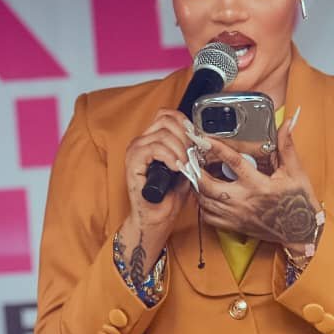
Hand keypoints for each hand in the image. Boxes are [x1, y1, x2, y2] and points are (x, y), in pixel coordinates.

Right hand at [121, 109, 194, 275]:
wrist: (157, 218)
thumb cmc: (168, 197)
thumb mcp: (185, 167)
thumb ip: (188, 150)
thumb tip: (200, 138)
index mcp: (152, 139)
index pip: (168, 115)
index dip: (185, 123)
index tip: (195, 140)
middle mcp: (141, 141)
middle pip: (166, 120)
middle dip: (185, 137)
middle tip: (190, 156)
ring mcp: (135, 150)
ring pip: (163, 134)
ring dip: (180, 150)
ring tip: (184, 166)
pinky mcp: (133, 162)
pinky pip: (154, 148)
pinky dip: (169, 156)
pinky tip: (175, 168)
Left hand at [195, 117, 321, 251]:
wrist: (300, 231)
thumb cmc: (298, 201)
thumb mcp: (295, 172)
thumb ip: (286, 147)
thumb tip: (288, 123)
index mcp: (259, 185)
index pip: (233, 162)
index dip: (217, 148)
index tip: (204, 138)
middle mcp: (244, 201)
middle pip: (209, 185)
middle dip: (196, 171)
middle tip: (190, 159)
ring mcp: (237, 215)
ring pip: (205, 202)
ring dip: (197, 187)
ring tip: (195, 174)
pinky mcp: (234, 226)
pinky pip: (208, 218)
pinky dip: (202, 206)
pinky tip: (204, 195)